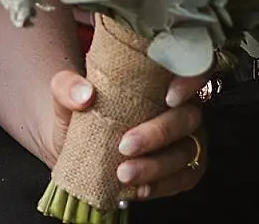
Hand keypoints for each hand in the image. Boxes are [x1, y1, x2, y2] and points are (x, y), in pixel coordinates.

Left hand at [46, 70, 206, 203]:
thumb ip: (68, 87)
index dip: (192, 81)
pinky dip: (163, 187)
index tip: (169, 96)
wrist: (71, 145)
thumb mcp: (65, 94)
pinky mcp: (181, 168)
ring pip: (186, 151)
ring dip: (157, 166)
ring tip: (124, 174)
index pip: (193, 68)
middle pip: (189, 116)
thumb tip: (85, 94)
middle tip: (125, 146)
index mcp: (160, 77)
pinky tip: (139, 191)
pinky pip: (184, 178)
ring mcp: (184, 138)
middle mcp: (180, 105)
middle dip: (159, 133)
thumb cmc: (79, 111)